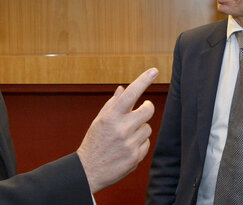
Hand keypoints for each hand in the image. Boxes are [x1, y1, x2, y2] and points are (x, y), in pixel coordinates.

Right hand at [76, 67, 157, 192]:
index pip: (130, 94)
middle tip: (142, 109)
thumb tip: (123, 88)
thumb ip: (113, 104)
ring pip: (147, 128)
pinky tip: (127, 148)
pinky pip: (146, 143)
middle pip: (148, 110)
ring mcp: (129, 144)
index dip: (143, 80)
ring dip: (140, 128)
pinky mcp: (135, 157)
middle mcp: (121, 129)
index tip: (154, 70)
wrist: (88, 171)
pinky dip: (139, 143)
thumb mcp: (99, 121)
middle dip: (147, 108)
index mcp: (111, 117)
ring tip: (126, 136)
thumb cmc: (94, 142)